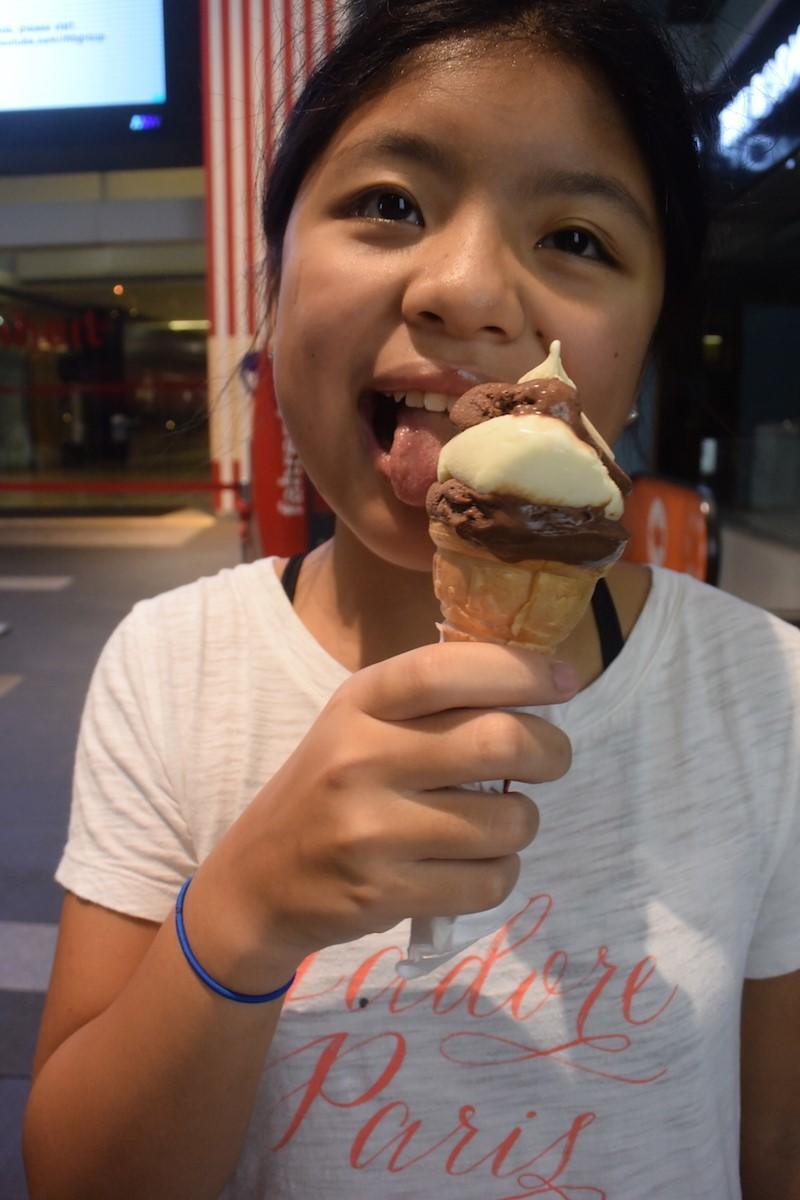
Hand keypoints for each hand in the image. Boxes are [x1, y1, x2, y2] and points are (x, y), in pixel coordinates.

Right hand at [203, 642, 574, 967]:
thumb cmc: (329, 788)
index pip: (449, 669)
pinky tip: (474, 864)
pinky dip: (501, 873)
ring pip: (507, 822)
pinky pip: (489, 882)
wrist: (257, 880)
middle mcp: (361, 757)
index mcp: (359, 702)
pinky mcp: (383, 893)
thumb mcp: (359, 724)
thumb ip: (431, 702)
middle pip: (500, 742)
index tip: (564, 681)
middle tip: (551, 758)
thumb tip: (539, 683)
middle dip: (550, 751)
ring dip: (524, 822)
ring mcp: (370, 830)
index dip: (520, 671)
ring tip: (498, 821)